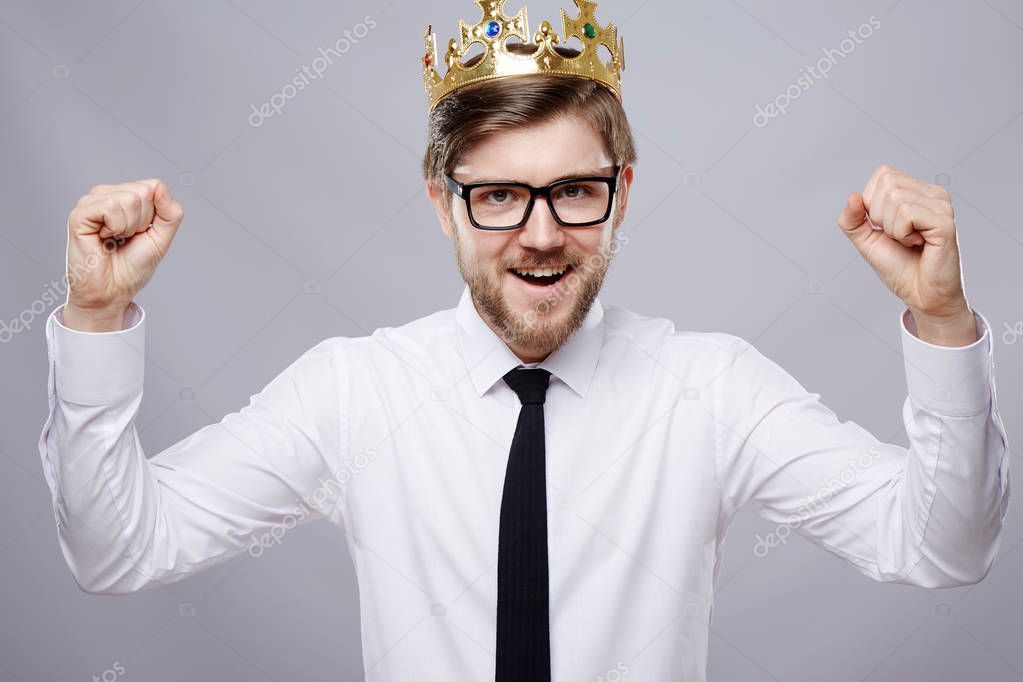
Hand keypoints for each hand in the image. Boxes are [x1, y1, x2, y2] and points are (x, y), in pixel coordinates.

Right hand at [64, 179, 183, 330]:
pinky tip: (104, 238)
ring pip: (129, 198)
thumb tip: (160, 186)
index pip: (154, 186)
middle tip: (126, 238)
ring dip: (130, 226)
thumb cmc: (131, 268)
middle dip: (143, 222)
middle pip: (143, 191)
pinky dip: (116, 227)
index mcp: (125, 198)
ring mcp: (91, 203)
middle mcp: (106, 196)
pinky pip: (111, 206)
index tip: (142, 233)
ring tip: (115, 239)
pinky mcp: (80, 214)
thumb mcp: (161, 238)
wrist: (112, 292)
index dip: (155, 215)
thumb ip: (170, 212)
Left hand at [837, 165, 976, 345]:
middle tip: (900, 237)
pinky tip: (919, 244)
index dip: (872, 204)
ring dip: (892, 229)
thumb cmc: (899, 266)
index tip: (889, 228)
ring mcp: (942, 205)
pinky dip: (902, 234)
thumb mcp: (866, 240)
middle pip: (887, 184)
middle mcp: (933, 192)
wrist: (921, 295)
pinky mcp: (945, 221)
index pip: (882, 174)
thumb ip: (852, 219)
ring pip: (895, 198)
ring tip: (910, 241)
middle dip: (881, 217)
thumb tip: (853, 196)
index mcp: (917, 191)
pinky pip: (906, 214)